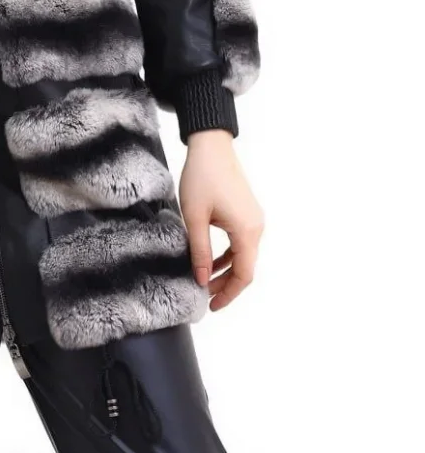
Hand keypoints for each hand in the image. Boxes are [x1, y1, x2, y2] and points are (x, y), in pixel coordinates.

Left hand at [178, 130, 263, 310]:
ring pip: (243, 255)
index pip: (244, 275)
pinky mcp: (247, 212)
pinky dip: (227, 254)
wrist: (211, 145)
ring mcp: (254, 219)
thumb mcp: (195, 217)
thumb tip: (200, 280)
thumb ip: (199, 251)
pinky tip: (209, 259)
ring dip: (225, 270)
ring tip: (204, 280)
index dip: (229, 294)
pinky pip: (240, 241)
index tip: (212, 306)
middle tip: (204, 297)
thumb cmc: (202, 177)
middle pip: (245, 267)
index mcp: (247, 231)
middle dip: (226, 285)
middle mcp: (257, 227)